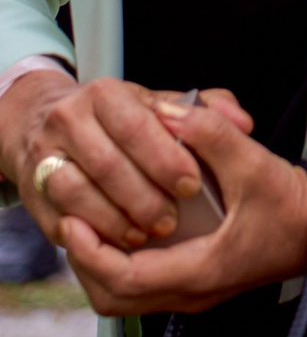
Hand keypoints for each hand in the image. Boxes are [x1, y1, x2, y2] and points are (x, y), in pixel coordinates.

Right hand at [0, 73, 247, 255]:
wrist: (50, 125)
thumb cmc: (121, 120)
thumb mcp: (162, 105)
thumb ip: (208, 110)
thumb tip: (242, 123)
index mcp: (105, 94)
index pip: (136, 126)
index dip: (165, 159)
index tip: (191, 185)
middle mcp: (69, 120)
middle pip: (107, 164)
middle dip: (145, 197)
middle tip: (172, 221)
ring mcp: (45, 157)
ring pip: (78, 193)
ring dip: (117, 220)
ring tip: (148, 234)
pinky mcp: (35, 193)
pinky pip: (62, 219)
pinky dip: (94, 234)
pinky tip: (120, 242)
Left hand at [57, 97, 306, 320]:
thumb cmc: (295, 208)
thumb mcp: (256, 165)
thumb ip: (213, 135)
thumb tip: (171, 111)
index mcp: (203, 270)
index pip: (127, 279)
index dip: (93, 252)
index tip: (74, 221)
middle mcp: (193, 292)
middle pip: (114, 300)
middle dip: (86, 265)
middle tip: (72, 225)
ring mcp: (194, 293)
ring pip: (125, 300)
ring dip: (100, 268)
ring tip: (89, 229)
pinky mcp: (197, 284)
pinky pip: (142, 289)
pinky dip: (120, 267)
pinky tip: (120, 235)